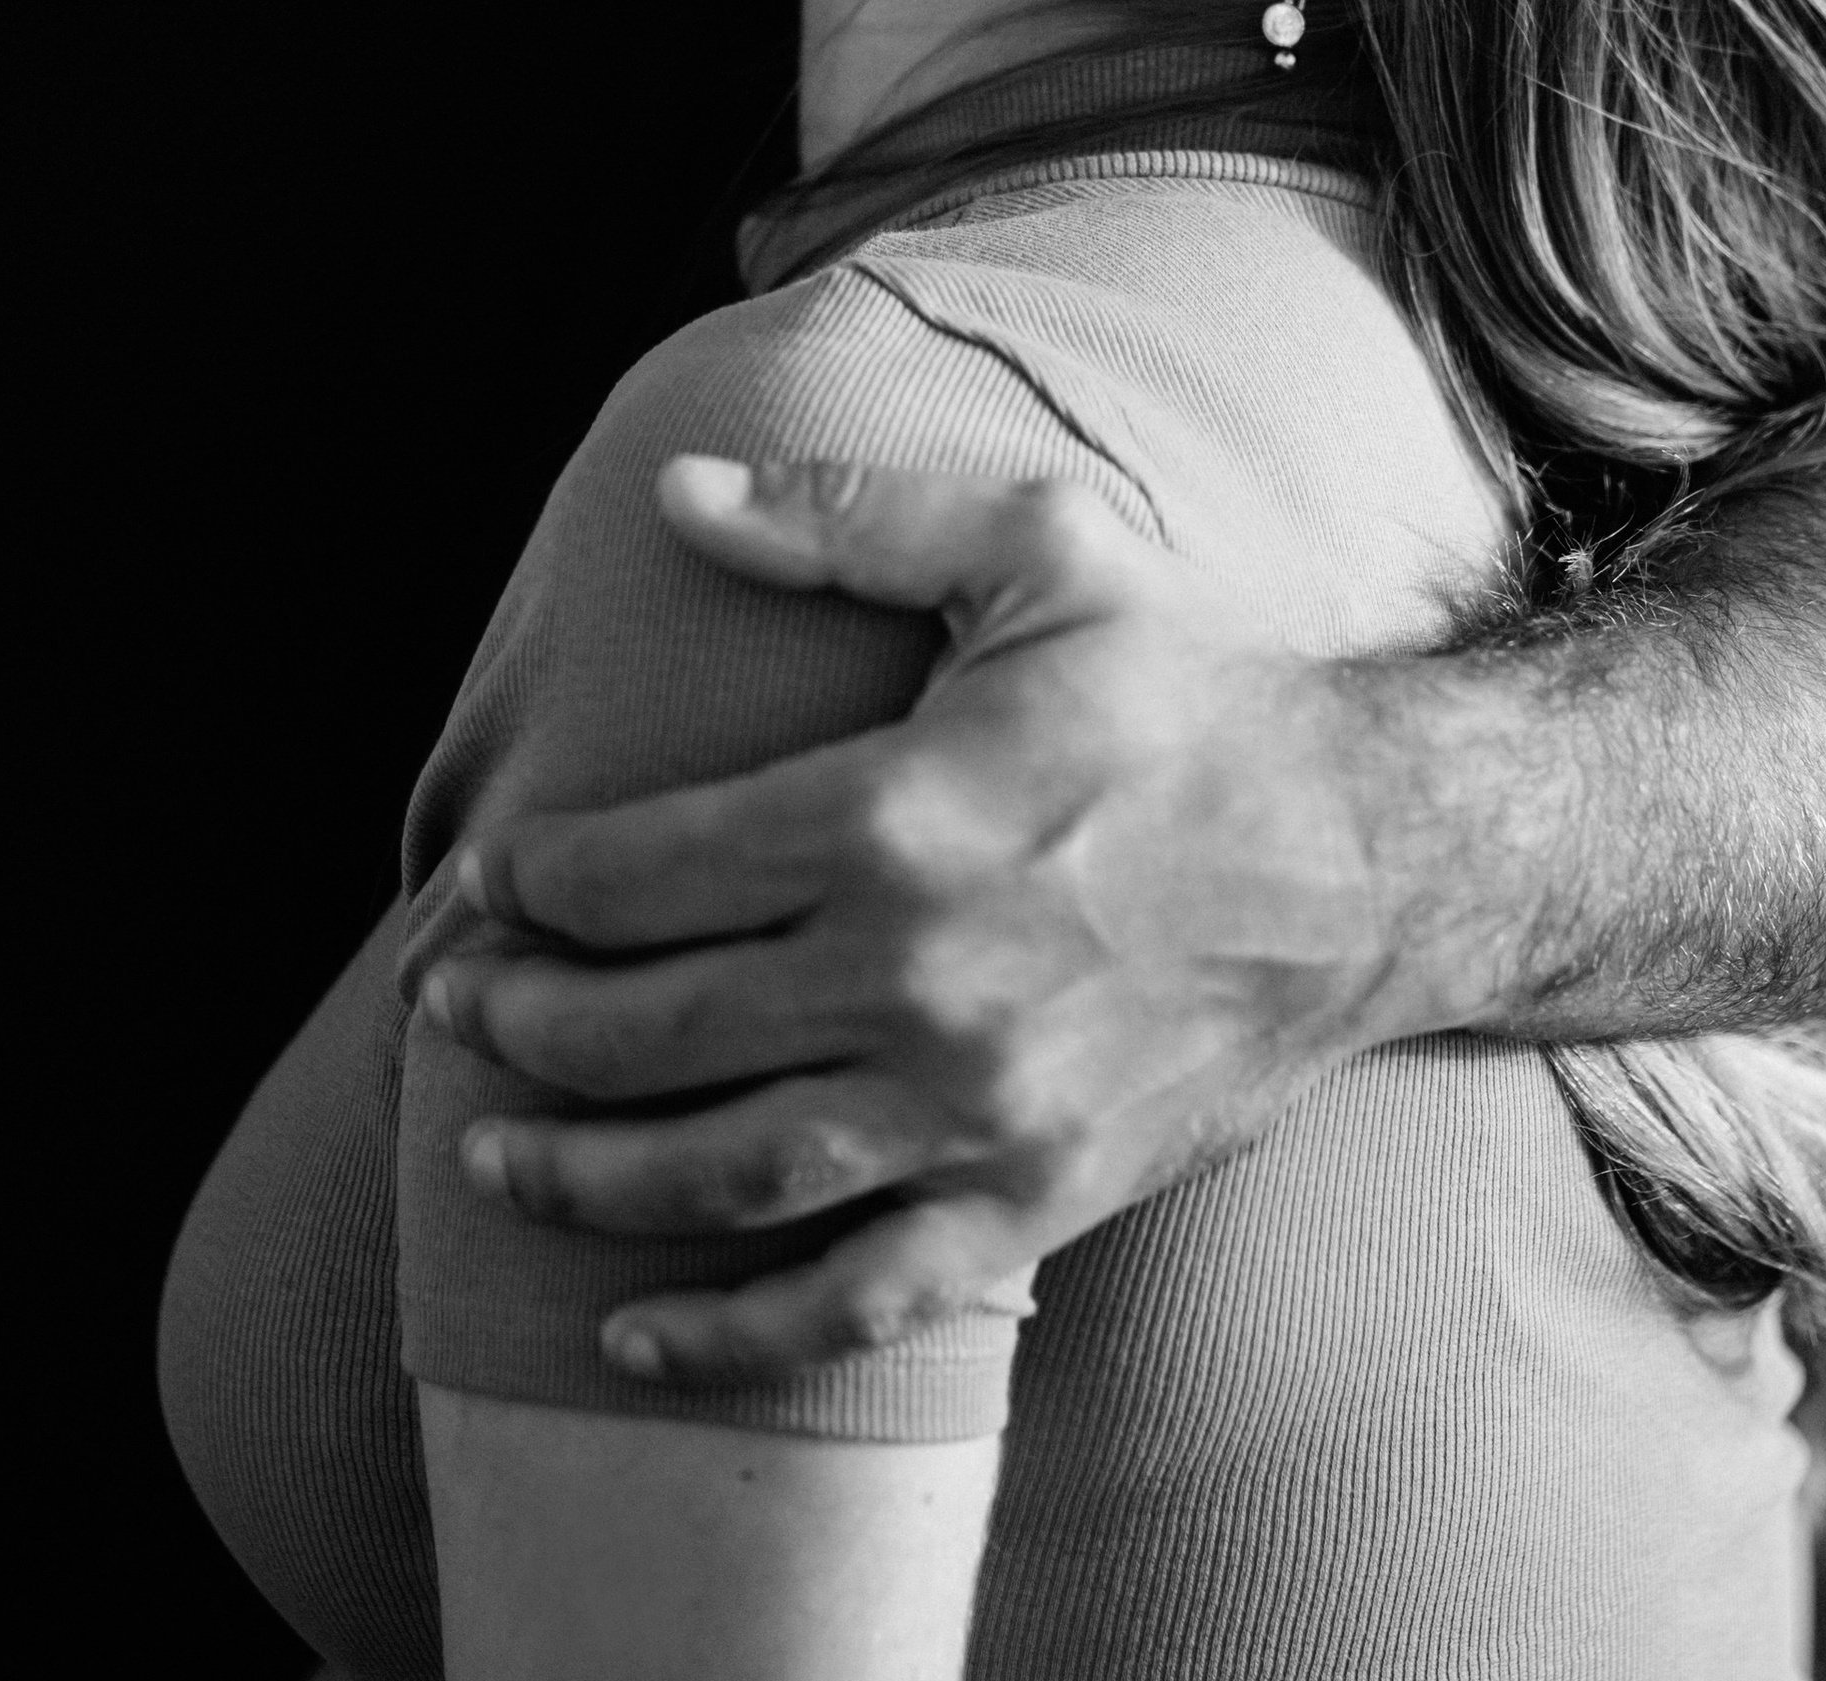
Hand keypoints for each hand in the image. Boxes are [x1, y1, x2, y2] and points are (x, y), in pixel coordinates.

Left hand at [422, 457, 1412, 1382]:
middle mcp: (918, 979)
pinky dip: (730, 1334)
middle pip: (653, 1030)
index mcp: (899, 814)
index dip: (540, 881)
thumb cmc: (1188, 689)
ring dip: (583, 1174)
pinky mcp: (1032, 1202)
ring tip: (492, 1152)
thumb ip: (846, 522)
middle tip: (453, 1008)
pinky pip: (852, 1300)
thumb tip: (677, 492)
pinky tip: (634, 1328)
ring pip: (721, 1175)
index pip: (648, 870)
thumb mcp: (1036, 550)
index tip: (494, 879)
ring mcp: (974, 1109)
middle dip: (523, 1024)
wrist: (1373, 857)